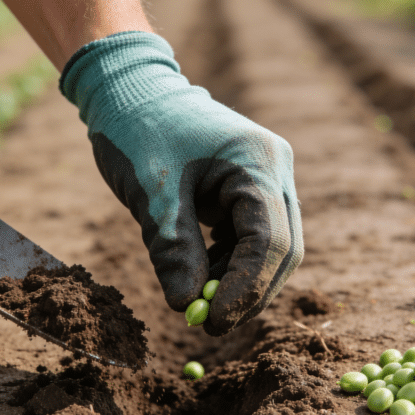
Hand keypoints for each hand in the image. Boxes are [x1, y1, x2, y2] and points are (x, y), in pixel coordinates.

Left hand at [61, 31, 303, 335]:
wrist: (131, 89)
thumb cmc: (138, 130)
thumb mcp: (152, 193)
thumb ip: (173, 249)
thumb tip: (186, 306)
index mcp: (258, 161)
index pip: (270, 241)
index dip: (246, 289)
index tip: (211, 322)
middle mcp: (276, 169)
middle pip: (283, 249)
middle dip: (249, 292)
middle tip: (209, 325)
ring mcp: (268, 178)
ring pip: (272, 248)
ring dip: (240, 281)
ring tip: (198, 301)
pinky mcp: (252, 189)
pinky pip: (254, 238)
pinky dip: (231, 264)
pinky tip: (203, 275)